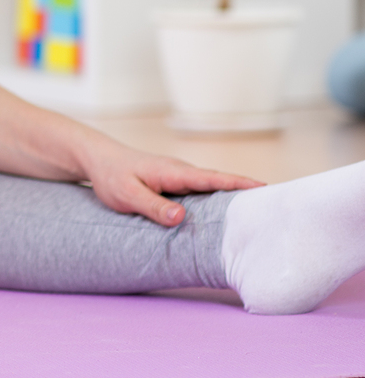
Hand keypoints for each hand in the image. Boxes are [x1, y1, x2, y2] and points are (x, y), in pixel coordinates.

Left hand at [84, 143, 263, 225]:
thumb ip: (152, 206)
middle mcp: (183, 172)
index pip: (215, 179)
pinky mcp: (176, 185)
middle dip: (250, 193)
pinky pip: (203, 193)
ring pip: (214, 189)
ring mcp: (181, 178)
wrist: (97, 160)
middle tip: (280, 209)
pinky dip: (219, 201)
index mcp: (175, 172)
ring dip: (236, 199)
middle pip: (222, 183)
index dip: (241, 185)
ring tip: (263, 217)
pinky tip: (228, 217)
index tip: (267, 190)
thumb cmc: (110, 176)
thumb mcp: (126, 195)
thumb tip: (181, 217)